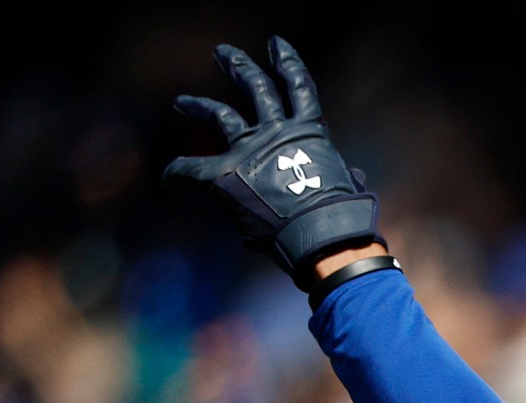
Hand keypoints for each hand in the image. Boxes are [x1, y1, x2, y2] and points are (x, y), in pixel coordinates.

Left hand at [164, 38, 381, 283]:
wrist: (321, 234)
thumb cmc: (342, 215)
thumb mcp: (349, 184)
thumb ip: (345, 174)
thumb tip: (356, 176)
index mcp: (309, 132)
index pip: (298, 88)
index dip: (287, 64)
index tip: (276, 46)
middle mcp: (276, 132)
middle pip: (254, 88)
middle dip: (237, 66)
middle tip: (222, 53)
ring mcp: (247, 150)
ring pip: (218, 116)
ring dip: (198, 106)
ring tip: (181, 102)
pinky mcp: (222, 175)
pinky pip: (190, 168)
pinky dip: (179, 172)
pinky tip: (169, 177)